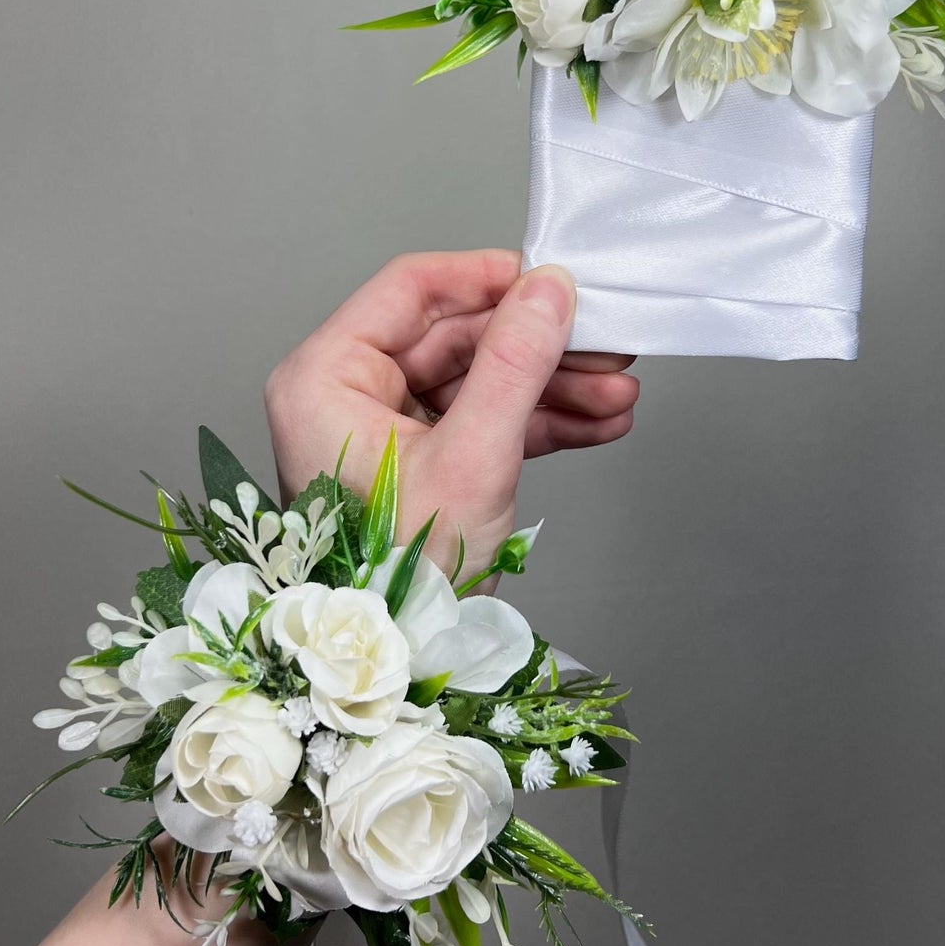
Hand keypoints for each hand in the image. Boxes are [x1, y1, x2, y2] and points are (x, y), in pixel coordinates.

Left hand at [263, 249, 638, 572]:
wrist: (395, 668)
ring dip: (552, 388)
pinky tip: (597, 424)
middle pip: (455, 337)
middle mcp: (344, 395)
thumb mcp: (471, 458)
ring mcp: (381, 432)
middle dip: (539, 347)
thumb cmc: (400, 577)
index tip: (551, 279)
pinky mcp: (417, 467)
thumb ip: (515, 365)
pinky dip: (536, 424)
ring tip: (619, 396)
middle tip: (608, 346)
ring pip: (477, 381)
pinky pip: (479, 422)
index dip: (487, 278)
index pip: (410, 289)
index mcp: (326, 377)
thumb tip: (551, 290)